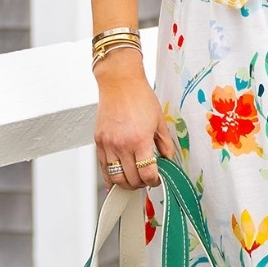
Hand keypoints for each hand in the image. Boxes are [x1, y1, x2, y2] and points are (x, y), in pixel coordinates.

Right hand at [93, 52, 176, 187]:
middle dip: (141, 184)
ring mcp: (108, 144)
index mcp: (140, 140)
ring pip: (115, 178)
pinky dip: (110, 177)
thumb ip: (165, 143)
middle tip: (146, 179)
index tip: (157, 179)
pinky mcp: (99, 142)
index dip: (154, 181)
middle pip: (131, 180)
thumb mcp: (159, 120)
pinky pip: (103, 167)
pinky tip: (117, 178)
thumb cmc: (140, 97)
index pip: (147, 174)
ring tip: (133, 179)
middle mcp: (122, 145)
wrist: (119, 82)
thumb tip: (168, 159)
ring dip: (126, 183)